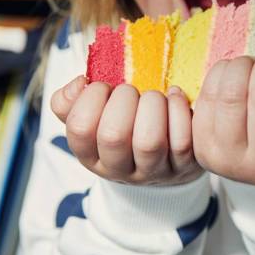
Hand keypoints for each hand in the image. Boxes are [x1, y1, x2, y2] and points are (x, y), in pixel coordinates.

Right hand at [51, 76, 202, 185]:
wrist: (166, 159)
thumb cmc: (124, 127)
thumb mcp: (93, 117)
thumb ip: (71, 100)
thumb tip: (80, 83)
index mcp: (91, 156)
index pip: (80, 129)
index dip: (91, 99)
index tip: (104, 87)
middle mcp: (120, 169)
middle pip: (114, 136)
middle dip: (124, 100)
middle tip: (131, 91)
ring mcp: (154, 171)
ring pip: (149, 142)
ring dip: (152, 105)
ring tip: (154, 96)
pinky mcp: (184, 166)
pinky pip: (182, 141)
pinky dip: (179, 110)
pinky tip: (174, 97)